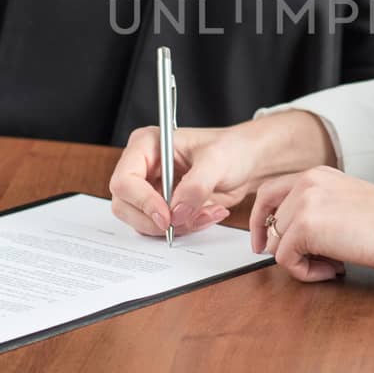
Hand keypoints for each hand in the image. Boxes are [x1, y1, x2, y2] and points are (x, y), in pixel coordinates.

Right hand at [108, 111, 336, 237]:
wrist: (249, 161)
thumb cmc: (233, 149)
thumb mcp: (217, 161)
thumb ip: (196, 186)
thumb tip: (176, 212)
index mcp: (146, 145)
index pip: (124, 180)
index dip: (142, 202)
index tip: (166, 216)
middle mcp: (142, 167)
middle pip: (126, 206)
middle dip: (158, 220)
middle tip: (188, 220)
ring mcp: (150, 188)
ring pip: (143, 221)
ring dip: (177, 225)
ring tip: (209, 212)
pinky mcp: (163, 206)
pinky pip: (162, 227)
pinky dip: (186, 228)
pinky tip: (209, 214)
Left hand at [249, 166, 373, 281]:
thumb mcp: (344, 202)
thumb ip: (316, 210)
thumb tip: (291, 240)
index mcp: (314, 174)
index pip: (268, 194)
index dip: (261, 221)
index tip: (262, 243)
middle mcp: (304, 183)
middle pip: (271, 224)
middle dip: (286, 248)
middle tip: (309, 264)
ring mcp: (302, 203)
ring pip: (278, 245)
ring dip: (303, 262)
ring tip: (335, 263)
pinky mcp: (303, 228)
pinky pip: (286, 261)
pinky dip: (307, 273)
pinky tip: (335, 269)